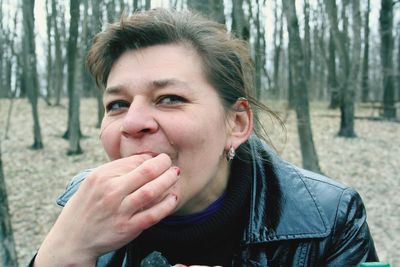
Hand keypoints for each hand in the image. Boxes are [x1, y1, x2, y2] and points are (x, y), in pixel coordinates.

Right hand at [34, 154, 179, 266]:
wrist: (72, 239)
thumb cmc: (86, 206)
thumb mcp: (93, 182)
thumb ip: (116, 170)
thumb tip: (144, 158)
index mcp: (102, 177)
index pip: (134, 161)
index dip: (150, 158)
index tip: (158, 159)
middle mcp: (111, 192)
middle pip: (146, 171)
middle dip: (163, 163)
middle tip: (170, 162)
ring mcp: (120, 211)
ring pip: (152, 191)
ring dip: (168, 180)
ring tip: (175, 175)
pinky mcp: (128, 228)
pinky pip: (153, 214)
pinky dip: (167, 205)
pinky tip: (173, 197)